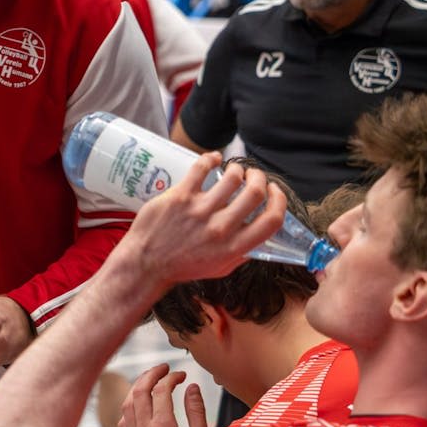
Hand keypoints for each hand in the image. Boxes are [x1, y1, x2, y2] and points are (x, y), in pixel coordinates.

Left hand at [117, 364, 208, 426]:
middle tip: (163, 368)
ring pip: (127, 404)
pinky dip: (130, 406)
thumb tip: (192, 387)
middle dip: (151, 374)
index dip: (171, 377)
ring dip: (137, 386)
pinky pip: (123, 421)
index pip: (161, 390)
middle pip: (140, 391)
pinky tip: (139, 402)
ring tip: (150, 378)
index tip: (181, 375)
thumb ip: (197, 412)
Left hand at [122, 154, 285, 282]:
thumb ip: (242, 254)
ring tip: (234, 170)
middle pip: (255, 192)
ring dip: (237, 168)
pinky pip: (201, 168)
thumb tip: (258, 238)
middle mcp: (220, 228)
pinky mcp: (180, 197)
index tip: (275, 191)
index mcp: (234, 247)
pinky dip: (211, 158)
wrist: (147, 264)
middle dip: (259, 178)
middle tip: (253, 176)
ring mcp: (200, 211)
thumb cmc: (183, 266)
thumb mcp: (221, 268)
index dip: (279, 200)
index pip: (272, 220)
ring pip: (231, 177)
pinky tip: (213, 158)